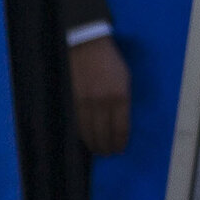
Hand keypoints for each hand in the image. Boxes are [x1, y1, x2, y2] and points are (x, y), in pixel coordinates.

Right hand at [70, 35, 133, 155]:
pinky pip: (78, 123)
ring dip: (94, 144)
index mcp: (120, 97)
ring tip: (98, 151)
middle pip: (104, 133)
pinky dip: (82, 133)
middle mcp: (103, 102)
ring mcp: (86, 102)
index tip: (120, 149)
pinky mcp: (73, 100)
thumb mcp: (126, 79)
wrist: (87, 46)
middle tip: (109, 154)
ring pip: (89, 132)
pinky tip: (86, 139)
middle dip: (107, 147)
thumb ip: (124, 101)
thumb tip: (122, 121)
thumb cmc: (111, 62)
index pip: (120, 128)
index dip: (120, 142)